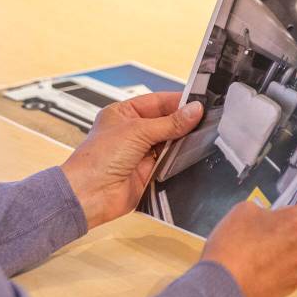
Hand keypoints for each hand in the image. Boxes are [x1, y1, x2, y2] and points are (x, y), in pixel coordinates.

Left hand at [61, 92, 202, 229]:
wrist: (89, 194)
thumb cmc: (98, 158)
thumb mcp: (137, 131)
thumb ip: (169, 123)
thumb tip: (194, 111)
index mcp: (123, 113)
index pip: (157, 102)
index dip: (178, 101)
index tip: (199, 102)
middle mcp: (132, 131)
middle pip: (165, 122)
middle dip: (183, 122)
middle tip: (206, 119)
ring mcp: (140, 152)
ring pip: (170, 142)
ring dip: (183, 140)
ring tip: (203, 134)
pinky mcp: (148, 172)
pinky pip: (170, 161)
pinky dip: (180, 158)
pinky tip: (193, 153)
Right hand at [202, 193, 296, 296]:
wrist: (223, 286)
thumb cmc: (234, 243)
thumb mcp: (244, 210)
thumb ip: (266, 210)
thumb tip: (270, 219)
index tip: (292, 202)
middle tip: (271, 226)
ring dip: (289, 246)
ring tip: (261, 250)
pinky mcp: (292, 288)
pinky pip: (292, 269)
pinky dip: (281, 265)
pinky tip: (259, 268)